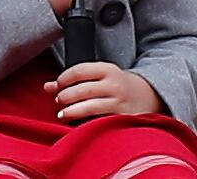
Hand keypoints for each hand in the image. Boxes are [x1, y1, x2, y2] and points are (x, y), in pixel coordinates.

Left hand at [44, 61, 163, 120]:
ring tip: (62, 114)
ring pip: (91, 106)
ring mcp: (120, 102)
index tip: (56, 87)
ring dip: (72, 111)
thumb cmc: (116, 85)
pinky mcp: (124, 118)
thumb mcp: (99, 76)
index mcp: (107, 69)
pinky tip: (78, 125)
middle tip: (58, 101)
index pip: (79, 71)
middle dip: (66, 97)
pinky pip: (101, 121)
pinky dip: (87, 123)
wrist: (150, 95)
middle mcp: (115, 84)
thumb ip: (74, 79)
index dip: (63, 79)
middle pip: (83, 90)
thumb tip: (46, 87)